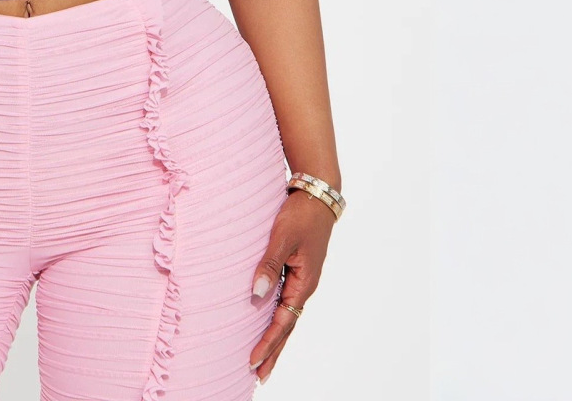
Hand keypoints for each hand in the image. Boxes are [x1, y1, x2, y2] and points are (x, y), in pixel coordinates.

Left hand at [248, 187, 335, 383]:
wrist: (317, 195)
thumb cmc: (300, 215)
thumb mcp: (282, 238)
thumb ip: (269, 265)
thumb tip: (257, 294)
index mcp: (304, 283)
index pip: (284, 322)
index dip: (268, 343)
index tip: (253, 361)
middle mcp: (304, 286)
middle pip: (288, 326)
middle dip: (273, 350)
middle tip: (259, 375)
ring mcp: (302, 279)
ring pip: (287, 315)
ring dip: (275, 336)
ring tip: (263, 358)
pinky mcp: (297, 270)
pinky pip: (286, 300)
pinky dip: (277, 316)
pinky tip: (268, 321)